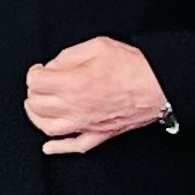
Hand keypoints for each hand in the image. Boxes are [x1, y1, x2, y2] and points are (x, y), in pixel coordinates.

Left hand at [24, 36, 170, 154]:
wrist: (161, 85)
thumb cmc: (135, 67)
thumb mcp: (98, 46)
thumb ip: (69, 55)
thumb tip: (53, 66)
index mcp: (74, 83)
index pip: (36, 83)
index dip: (34, 73)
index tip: (39, 70)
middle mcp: (77, 107)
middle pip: (38, 104)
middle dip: (33, 92)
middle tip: (39, 85)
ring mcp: (87, 124)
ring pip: (48, 128)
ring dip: (37, 117)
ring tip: (37, 107)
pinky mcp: (101, 134)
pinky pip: (74, 146)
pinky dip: (58, 148)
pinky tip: (49, 147)